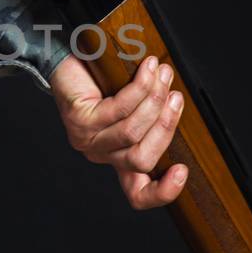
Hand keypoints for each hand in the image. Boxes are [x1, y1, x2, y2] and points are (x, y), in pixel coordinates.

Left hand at [50, 55, 188, 209]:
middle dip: (165, 128)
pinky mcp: (79, 120)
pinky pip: (118, 109)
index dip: (162, 192)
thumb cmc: (105, 81)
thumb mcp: (135, 105)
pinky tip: (148, 69)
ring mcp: (88, 140)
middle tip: (176, 97)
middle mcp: (102, 155)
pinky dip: (140, 88)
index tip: (182, 171)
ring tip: (163, 73)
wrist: (68, 58)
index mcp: (119, 158)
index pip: (137, 194)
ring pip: (131, 132)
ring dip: (155, 100)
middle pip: (141, 160)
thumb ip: (153, 116)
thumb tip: (177, 106)